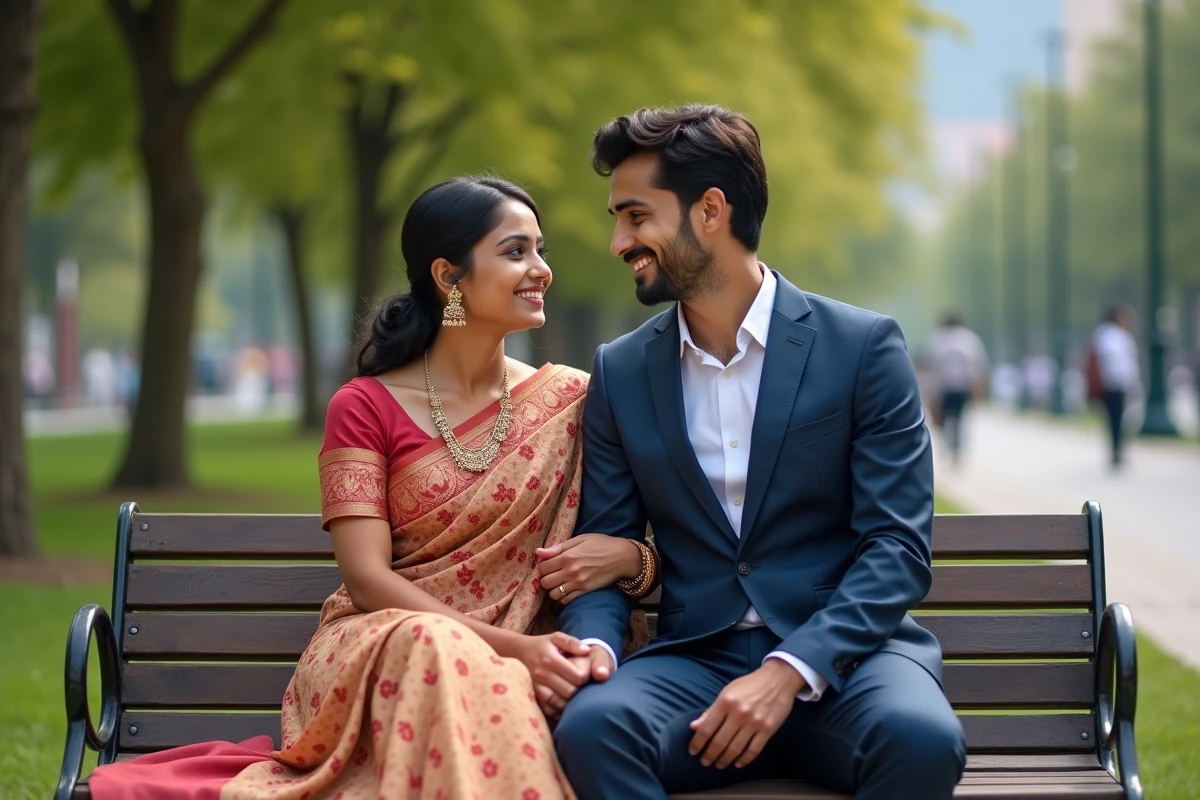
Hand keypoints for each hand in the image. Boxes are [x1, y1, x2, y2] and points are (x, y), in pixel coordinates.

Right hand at [509, 632, 590, 717]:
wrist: (517, 652)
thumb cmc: (541, 645)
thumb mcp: (556, 637)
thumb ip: (572, 643)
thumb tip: (587, 651)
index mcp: (551, 659)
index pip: (577, 676)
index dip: (585, 677)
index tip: (584, 674)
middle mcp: (542, 675)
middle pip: (570, 691)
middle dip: (578, 689)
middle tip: (579, 685)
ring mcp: (536, 687)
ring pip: (559, 703)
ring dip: (568, 701)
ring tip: (572, 694)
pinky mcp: (532, 695)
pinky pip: (547, 709)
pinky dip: (557, 709)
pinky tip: (562, 703)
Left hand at [536, 534, 641, 603]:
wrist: (622, 557)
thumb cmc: (601, 544)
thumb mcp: (580, 539)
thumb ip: (559, 547)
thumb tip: (538, 552)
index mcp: (568, 556)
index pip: (543, 567)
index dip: (543, 567)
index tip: (549, 565)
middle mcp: (571, 571)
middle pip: (545, 583)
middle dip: (546, 579)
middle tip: (552, 575)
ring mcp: (578, 583)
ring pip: (553, 594)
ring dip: (553, 590)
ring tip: (559, 584)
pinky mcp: (585, 591)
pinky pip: (566, 600)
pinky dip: (563, 597)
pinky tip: (567, 590)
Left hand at [688, 660, 804, 769]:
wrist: (778, 679)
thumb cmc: (749, 685)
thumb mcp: (727, 692)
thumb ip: (710, 711)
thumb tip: (694, 727)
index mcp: (725, 702)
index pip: (706, 728)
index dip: (697, 743)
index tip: (692, 751)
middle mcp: (739, 713)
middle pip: (719, 742)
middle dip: (709, 755)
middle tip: (705, 762)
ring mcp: (754, 722)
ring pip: (735, 749)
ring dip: (725, 760)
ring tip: (719, 764)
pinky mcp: (768, 729)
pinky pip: (753, 750)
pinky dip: (744, 760)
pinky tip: (737, 764)